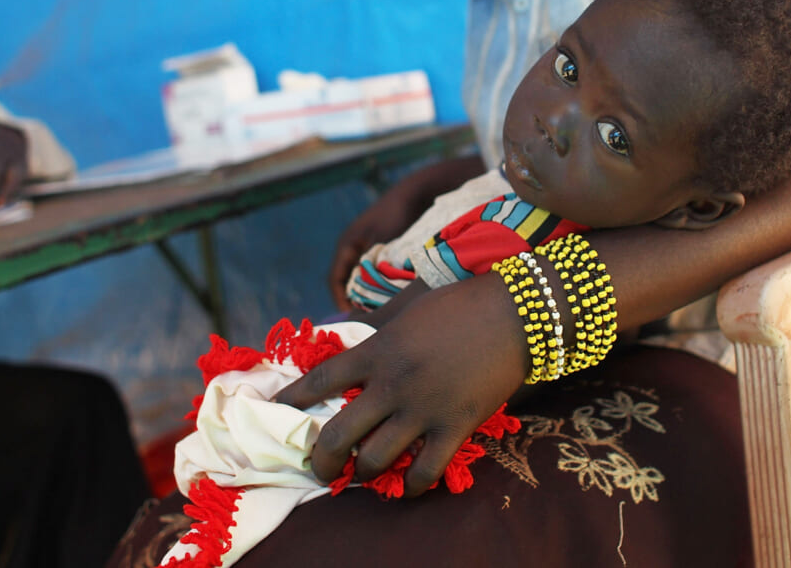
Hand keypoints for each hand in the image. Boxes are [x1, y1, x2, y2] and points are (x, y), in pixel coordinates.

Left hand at [275, 273, 528, 495]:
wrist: (514, 313)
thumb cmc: (459, 304)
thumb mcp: (407, 309)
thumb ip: (375, 326)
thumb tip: (347, 331)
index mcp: (376, 350)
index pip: (319, 381)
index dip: (291, 401)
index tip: (275, 414)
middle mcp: (392, 384)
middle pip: (338, 435)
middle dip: (322, 459)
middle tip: (320, 468)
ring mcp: (423, 409)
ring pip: (375, 460)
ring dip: (363, 473)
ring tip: (363, 474)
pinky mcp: (455, 426)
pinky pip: (424, 471)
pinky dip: (410, 486)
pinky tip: (406, 486)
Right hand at [327, 186, 432, 309]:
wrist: (414, 194)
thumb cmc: (397, 216)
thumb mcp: (384, 242)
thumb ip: (374, 266)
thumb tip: (368, 295)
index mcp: (346, 244)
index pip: (335, 279)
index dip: (340, 299)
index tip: (350, 316)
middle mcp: (351, 246)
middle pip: (345, 280)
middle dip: (351, 299)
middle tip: (363, 318)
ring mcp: (364, 246)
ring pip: (358, 276)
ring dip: (363, 292)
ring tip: (374, 310)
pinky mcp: (377, 247)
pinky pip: (370, 270)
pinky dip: (374, 283)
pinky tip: (386, 293)